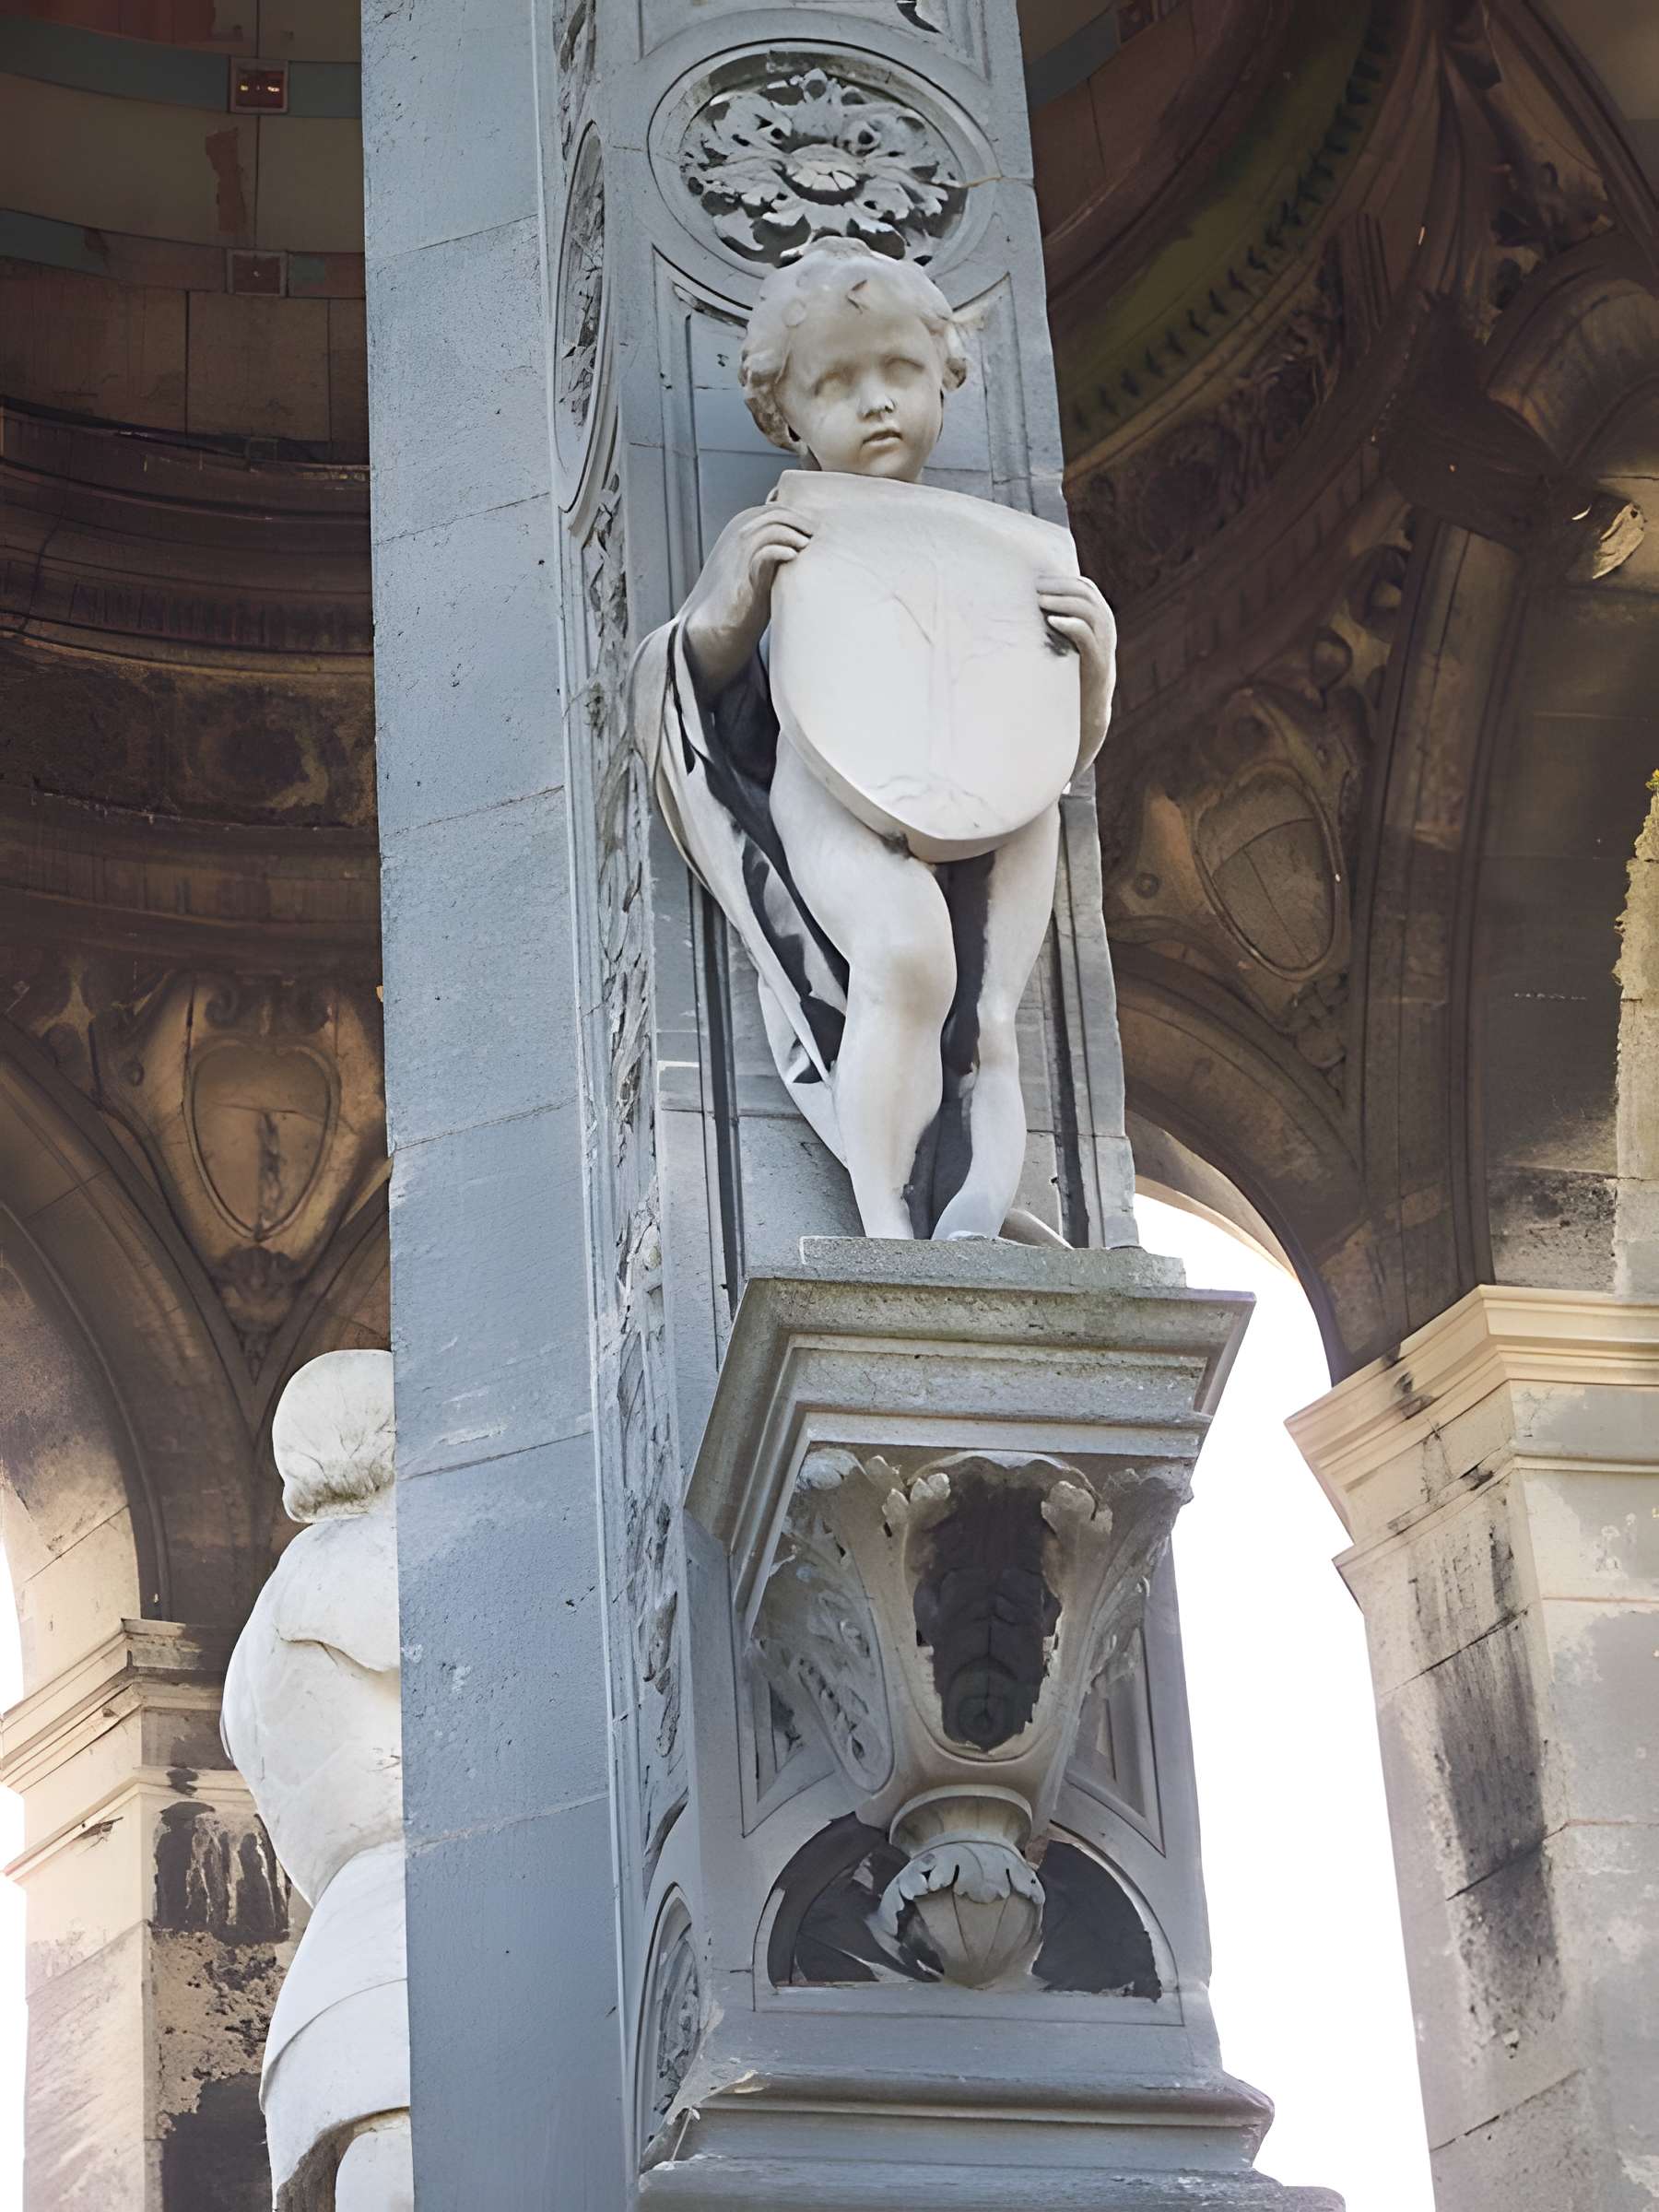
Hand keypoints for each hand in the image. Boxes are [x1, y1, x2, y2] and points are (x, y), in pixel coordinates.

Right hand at [682, 504, 814, 696]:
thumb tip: (804, 536)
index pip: (774, 509)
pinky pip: (764, 554)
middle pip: (775, 514)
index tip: (814, 528)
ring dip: (793, 534)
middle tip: (815, 535)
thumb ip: (774, 544)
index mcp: (742, 529)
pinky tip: (794, 557)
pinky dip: (781, 551)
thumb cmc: (746, 591)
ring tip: (807, 545)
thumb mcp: (760, 560)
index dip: (797, 515)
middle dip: (799, 522)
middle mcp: (738, 537)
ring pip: (770, 529)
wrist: (719, 622)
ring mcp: (739, 555)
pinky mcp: (743, 576)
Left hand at [1037, 573, 1117, 770]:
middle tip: (1035, 587)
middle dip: (1060, 586)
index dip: (1063, 579)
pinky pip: (1086, 635)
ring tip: (1040, 601)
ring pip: (1088, 610)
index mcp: (1099, 619)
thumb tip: (1030, 606)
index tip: (1039, 579)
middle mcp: (1106, 628)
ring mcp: (1104, 644)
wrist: (1087, 713)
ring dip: (1062, 601)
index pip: (1085, 587)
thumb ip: (1058, 625)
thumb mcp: (1066, 644)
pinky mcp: (1097, 662)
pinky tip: (1052, 621)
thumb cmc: (1070, 676)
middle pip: (1086, 594)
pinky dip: (1070, 624)